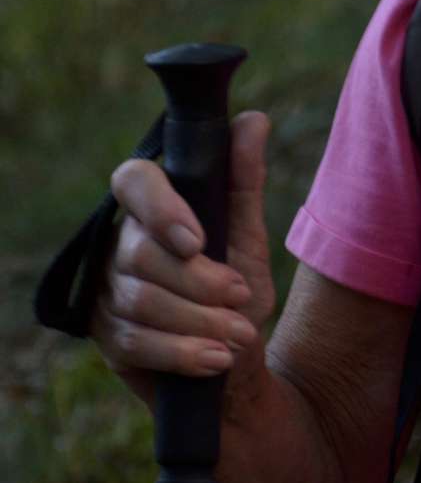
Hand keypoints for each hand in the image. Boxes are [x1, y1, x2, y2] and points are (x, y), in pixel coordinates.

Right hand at [91, 111, 277, 407]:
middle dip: (200, 282)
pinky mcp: (105, 336)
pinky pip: (136, 342)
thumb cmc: (238, 290)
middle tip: (243, 298)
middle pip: (142, 253)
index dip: (160, 208)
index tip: (198, 241)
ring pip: (141, 301)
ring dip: (199, 321)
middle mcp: (118, 243)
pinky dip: (182, 353)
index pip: (133, 181)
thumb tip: (252, 120)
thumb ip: (243, 181)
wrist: (235, 362)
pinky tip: (218, 358)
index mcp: (150, 208)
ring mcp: (106, 291)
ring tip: (241, 335)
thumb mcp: (248, 235)